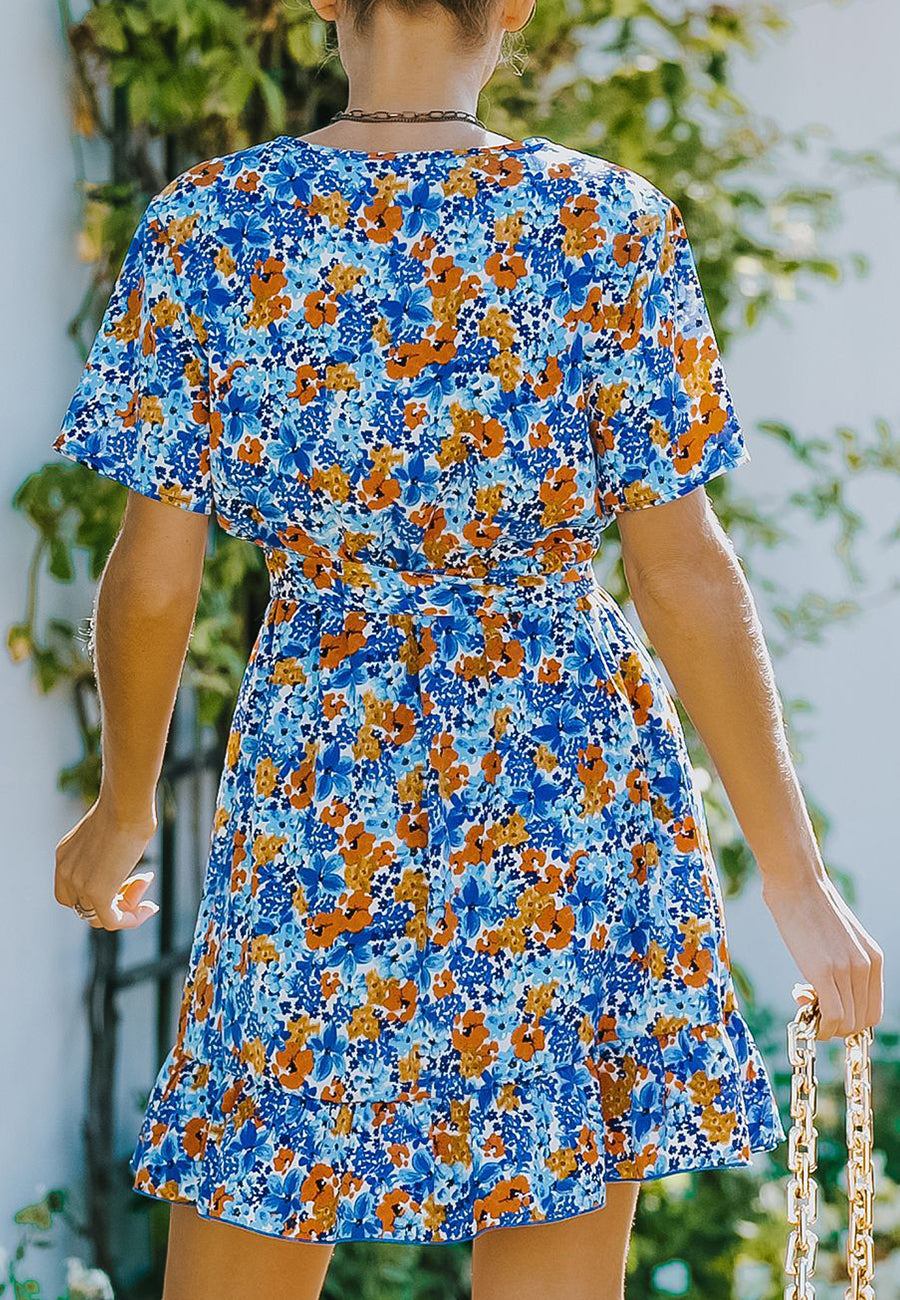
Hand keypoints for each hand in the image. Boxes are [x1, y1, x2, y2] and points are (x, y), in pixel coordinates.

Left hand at [54, 798, 158, 930]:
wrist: (127, 804)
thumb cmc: (127, 807)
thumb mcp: (109, 830)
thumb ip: (109, 849)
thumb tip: (126, 853)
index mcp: (64, 856)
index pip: (72, 892)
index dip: (99, 892)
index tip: (127, 879)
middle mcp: (66, 872)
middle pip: (84, 907)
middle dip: (113, 900)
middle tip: (140, 881)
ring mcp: (79, 884)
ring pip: (100, 917)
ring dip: (128, 907)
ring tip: (147, 884)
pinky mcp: (97, 892)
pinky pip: (113, 921)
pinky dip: (132, 919)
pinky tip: (149, 908)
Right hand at [762, 870, 883, 1039]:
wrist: (797, 882)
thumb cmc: (810, 906)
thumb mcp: (839, 938)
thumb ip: (841, 963)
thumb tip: (823, 989)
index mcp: (874, 958)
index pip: (873, 1011)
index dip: (851, 1021)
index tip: (828, 1012)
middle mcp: (866, 966)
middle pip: (862, 1022)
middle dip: (836, 1027)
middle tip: (812, 1009)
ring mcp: (847, 969)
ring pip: (847, 1023)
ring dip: (826, 1027)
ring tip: (804, 1005)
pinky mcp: (824, 970)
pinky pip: (832, 1015)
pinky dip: (820, 1026)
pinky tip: (805, 1017)